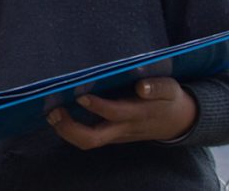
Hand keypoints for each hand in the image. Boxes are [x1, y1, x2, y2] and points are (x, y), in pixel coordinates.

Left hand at [47, 78, 196, 148]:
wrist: (177, 122)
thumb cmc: (169, 100)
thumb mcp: (171, 89)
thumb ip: (157, 87)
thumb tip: (141, 86)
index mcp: (138, 114)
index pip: (115, 113)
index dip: (97, 106)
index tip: (81, 96)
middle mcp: (123, 128)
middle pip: (93, 138)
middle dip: (70, 128)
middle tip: (54, 112)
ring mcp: (115, 134)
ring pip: (88, 141)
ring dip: (66, 131)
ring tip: (51, 114)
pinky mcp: (110, 134)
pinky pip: (88, 137)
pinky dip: (70, 129)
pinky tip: (57, 115)